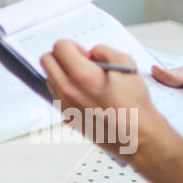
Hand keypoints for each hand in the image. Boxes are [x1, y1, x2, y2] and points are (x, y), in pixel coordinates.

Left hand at [39, 41, 162, 156]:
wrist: (136, 136)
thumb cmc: (134, 106)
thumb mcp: (126, 66)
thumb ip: (104, 51)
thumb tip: (91, 52)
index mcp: (82, 75)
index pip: (59, 47)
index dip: (73, 46)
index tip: (83, 53)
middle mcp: (68, 91)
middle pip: (46, 61)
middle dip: (61, 56)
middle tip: (78, 62)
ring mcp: (65, 106)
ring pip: (49, 79)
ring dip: (61, 73)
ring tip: (84, 80)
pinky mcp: (67, 117)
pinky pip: (56, 96)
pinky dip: (65, 90)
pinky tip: (84, 94)